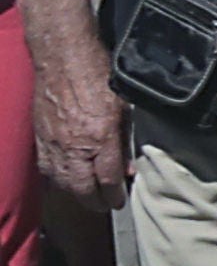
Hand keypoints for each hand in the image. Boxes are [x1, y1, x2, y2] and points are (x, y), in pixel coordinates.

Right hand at [32, 27, 123, 207]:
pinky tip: (67, 180)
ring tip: (88, 197)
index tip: (119, 201)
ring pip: (62, 181)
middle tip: (105, 205)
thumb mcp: (124, 107)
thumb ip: (125, 140)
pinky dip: (58, 178)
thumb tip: (127, 167)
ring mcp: (55, 143)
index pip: (108, 179)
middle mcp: (76, 145)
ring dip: (76, 193)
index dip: (114, 195)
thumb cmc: (99, 77)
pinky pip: (48, 168)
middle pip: (82, 188)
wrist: (63, 60)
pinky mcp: (40, 138)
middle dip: (94, 202)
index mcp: (101, 137)